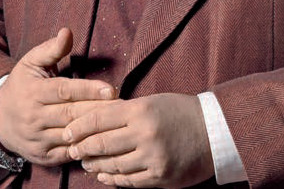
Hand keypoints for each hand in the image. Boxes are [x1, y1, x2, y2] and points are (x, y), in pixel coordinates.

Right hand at [0, 28, 117, 165]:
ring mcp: (38, 140)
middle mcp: (34, 117)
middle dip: (99, 110)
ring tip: (119, 124)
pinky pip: (69, 154)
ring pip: (72, 136)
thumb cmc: (22, 86)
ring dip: (96, 131)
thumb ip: (51, 49)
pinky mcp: (43, 157)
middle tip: (124, 106)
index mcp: (33, 92)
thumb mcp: (30, 63)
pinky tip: (104, 142)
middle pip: (71, 115)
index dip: (89, 90)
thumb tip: (67, 31)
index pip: (64, 91)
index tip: (112, 89)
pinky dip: (86, 149)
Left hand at [64, 93, 213, 188]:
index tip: (67, 131)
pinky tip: (106, 177)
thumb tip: (97, 119)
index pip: (100, 118)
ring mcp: (153, 157)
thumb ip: (127, 111)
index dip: (79, 126)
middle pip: (102, 143)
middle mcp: (145, 134)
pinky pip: (130, 181)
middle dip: (83, 148)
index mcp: (141, 110)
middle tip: (72, 150)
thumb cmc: (182, 112)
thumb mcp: (153, 102)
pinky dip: (114, 179)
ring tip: (87, 164)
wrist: (215, 131)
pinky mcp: (160, 176)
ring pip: (114, 165)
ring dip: (97, 166)